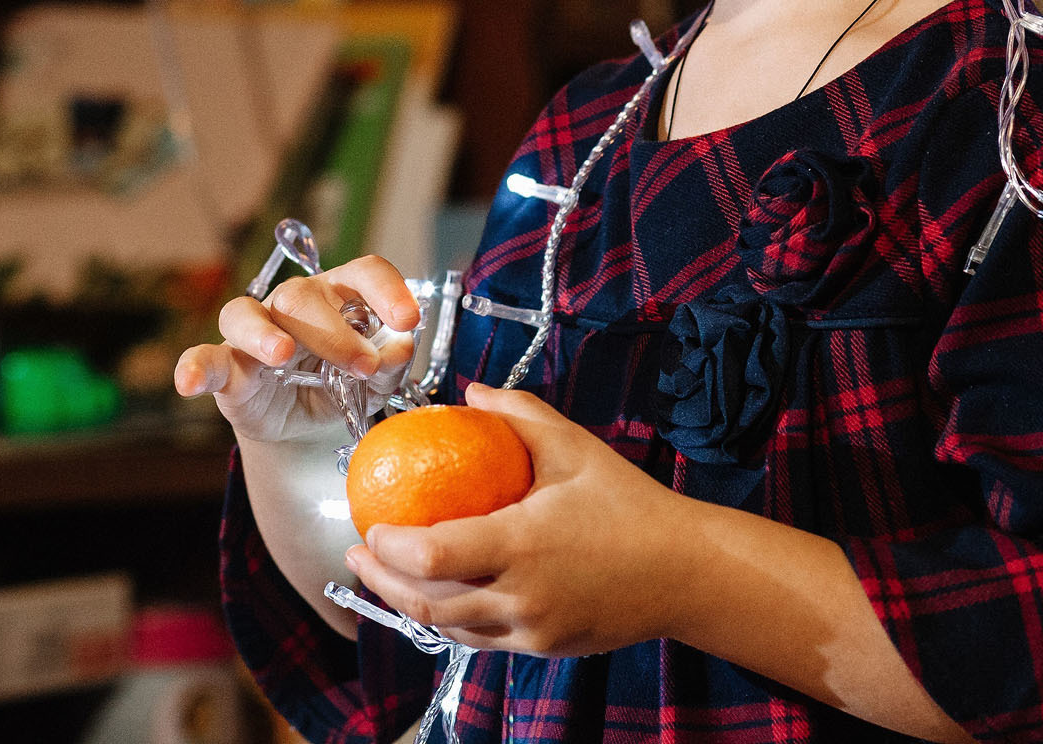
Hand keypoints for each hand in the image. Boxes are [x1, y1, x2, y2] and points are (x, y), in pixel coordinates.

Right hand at [173, 255, 423, 446]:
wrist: (303, 429)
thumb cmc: (341, 387)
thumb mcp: (374, 382)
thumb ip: (389, 365)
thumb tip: (400, 347)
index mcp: (339, 296)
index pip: (362, 272)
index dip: (386, 289)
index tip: (409, 320)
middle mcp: (293, 304)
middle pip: (304, 297)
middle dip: (337, 333)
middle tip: (364, 367)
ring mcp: (253, 332)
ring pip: (244, 312)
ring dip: (264, 333)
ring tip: (282, 356)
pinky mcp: (226, 366)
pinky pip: (203, 357)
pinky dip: (194, 367)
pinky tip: (189, 383)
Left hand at [344, 383, 688, 656]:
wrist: (684, 572)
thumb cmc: (630, 505)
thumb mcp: (574, 448)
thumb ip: (518, 416)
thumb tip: (469, 394)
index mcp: (523, 545)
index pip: (434, 557)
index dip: (390, 548)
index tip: (370, 523)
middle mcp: (521, 596)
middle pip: (428, 603)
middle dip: (381, 581)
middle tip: (358, 552)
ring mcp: (531, 629)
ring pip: (450, 628)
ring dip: (409, 603)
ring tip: (386, 574)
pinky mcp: (542, 647)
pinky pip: (481, 638)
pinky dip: (450, 618)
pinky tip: (437, 593)